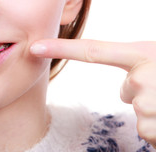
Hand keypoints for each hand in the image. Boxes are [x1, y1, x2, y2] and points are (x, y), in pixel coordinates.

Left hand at [30, 39, 155, 147]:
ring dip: (155, 113)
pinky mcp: (148, 128)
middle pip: (124, 91)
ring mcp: (144, 103)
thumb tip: (124, 87)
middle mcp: (139, 77)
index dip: (61, 49)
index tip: (35, 47)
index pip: (92, 51)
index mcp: (143, 54)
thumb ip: (139, 66)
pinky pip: (146, 130)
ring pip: (137, 111)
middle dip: (141, 94)